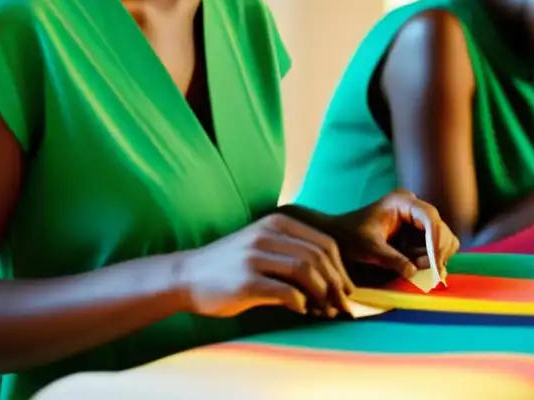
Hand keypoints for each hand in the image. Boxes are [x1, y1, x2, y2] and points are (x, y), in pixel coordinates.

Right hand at [177, 213, 353, 318]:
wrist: (187, 276)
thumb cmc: (230, 266)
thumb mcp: (263, 248)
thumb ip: (293, 255)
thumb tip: (332, 282)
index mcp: (277, 223)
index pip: (324, 243)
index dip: (341, 269)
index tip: (347, 290)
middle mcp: (268, 234)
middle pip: (319, 257)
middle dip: (336, 284)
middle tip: (342, 306)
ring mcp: (255, 256)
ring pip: (306, 271)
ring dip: (322, 294)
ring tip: (325, 311)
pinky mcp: (246, 280)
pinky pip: (286, 291)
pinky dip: (301, 303)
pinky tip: (301, 310)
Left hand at [327, 189, 460, 280]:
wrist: (340, 235)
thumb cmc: (350, 236)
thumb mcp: (369, 248)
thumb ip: (391, 259)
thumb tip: (414, 272)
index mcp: (402, 202)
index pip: (430, 218)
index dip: (436, 241)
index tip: (434, 265)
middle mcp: (414, 206)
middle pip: (441, 228)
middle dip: (435, 252)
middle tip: (419, 269)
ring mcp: (417, 218)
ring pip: (442, 238)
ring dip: (433, 256)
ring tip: (414, 266)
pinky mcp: (418, 231)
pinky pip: (435, 246)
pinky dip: (430, 258)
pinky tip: (414, 264)